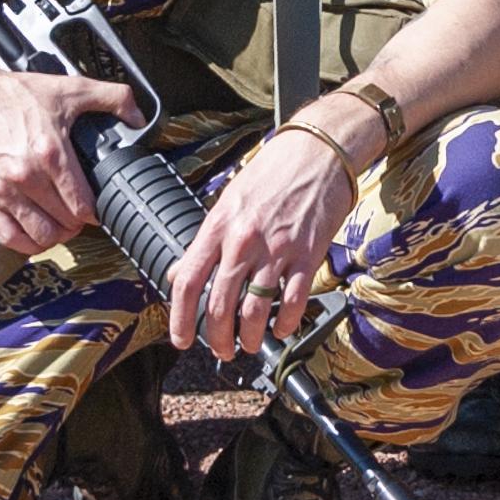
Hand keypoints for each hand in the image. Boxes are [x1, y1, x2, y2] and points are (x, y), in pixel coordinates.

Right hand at [0, 57, 138, 258]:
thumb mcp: (70, 88)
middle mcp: (27, 177)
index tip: (98, 207)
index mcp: (51, 153)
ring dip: (57, 235)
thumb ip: (112, 98)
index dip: (96, 211)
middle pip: (65, 221)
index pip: (82, 203)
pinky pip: (8, 235)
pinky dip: (25, 243)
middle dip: (78, 222)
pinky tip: (35, 236)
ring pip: (40, 234)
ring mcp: (5, 191)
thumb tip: (139, 116)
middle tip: (82, 215)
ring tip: (63, 226)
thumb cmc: (13, 95)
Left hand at [167, 125, 350, 358]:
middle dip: (217, 339)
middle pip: (219, 306)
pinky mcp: (308, 254)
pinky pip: (293, 302)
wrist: (319, 149)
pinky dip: (285, 324)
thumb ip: (205, 239)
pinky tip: (282, 329)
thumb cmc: (274, 171)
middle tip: (221, 350)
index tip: (182, 339)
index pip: (187, 281)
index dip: (180, 319)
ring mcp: (277, 249)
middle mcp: (243, 240)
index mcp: (218, 225)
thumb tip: (179, 272)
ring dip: (250, 338)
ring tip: (250, 344)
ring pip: (254, 312)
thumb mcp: (228, 199)